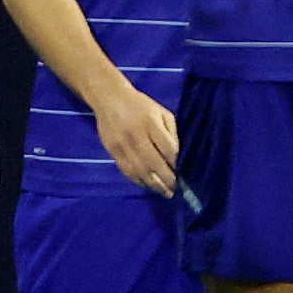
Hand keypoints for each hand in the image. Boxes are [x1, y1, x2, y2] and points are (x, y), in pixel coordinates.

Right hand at [90, 81, 179, 196]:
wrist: (110, 99)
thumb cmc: (140, 105)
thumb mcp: (162, 112)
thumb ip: (171, 133)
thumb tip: (176, 157)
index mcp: (152, 124)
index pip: (168, 150)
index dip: (176, 164)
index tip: (182, 173)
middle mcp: (137, 136)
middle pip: (154, 163)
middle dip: (167, 179)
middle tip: (175, 189)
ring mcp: (123, 145)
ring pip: (140, 171)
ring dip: (154, 185)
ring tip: (164, 193)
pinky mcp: (112, 151)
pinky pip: (126, 170)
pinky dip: (138, 181)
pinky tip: (147, 186)